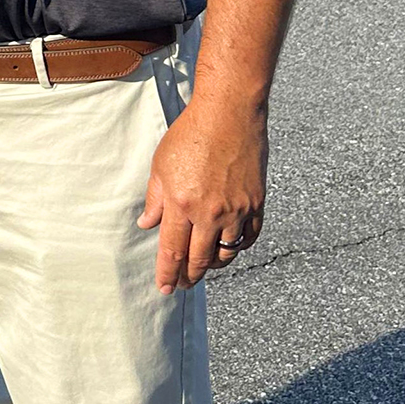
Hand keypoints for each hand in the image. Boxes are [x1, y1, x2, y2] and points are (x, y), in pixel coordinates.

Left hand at [138, 99, 267, 293]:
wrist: (228, 114)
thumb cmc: (190, 134)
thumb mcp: (161, 165)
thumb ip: (155, 198)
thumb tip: (147, 224)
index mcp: (182, 204)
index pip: (172, 251)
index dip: (167, 274)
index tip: (165, 289)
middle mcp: (210, 213)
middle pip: (199, 258)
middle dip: (189, 276)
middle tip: (183, 285)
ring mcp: (237, 210)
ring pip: (226, 253)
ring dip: (213, 264)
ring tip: (203, 267)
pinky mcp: (256, 204)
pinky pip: (248, 238)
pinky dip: (238, 248)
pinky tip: (229, 248)